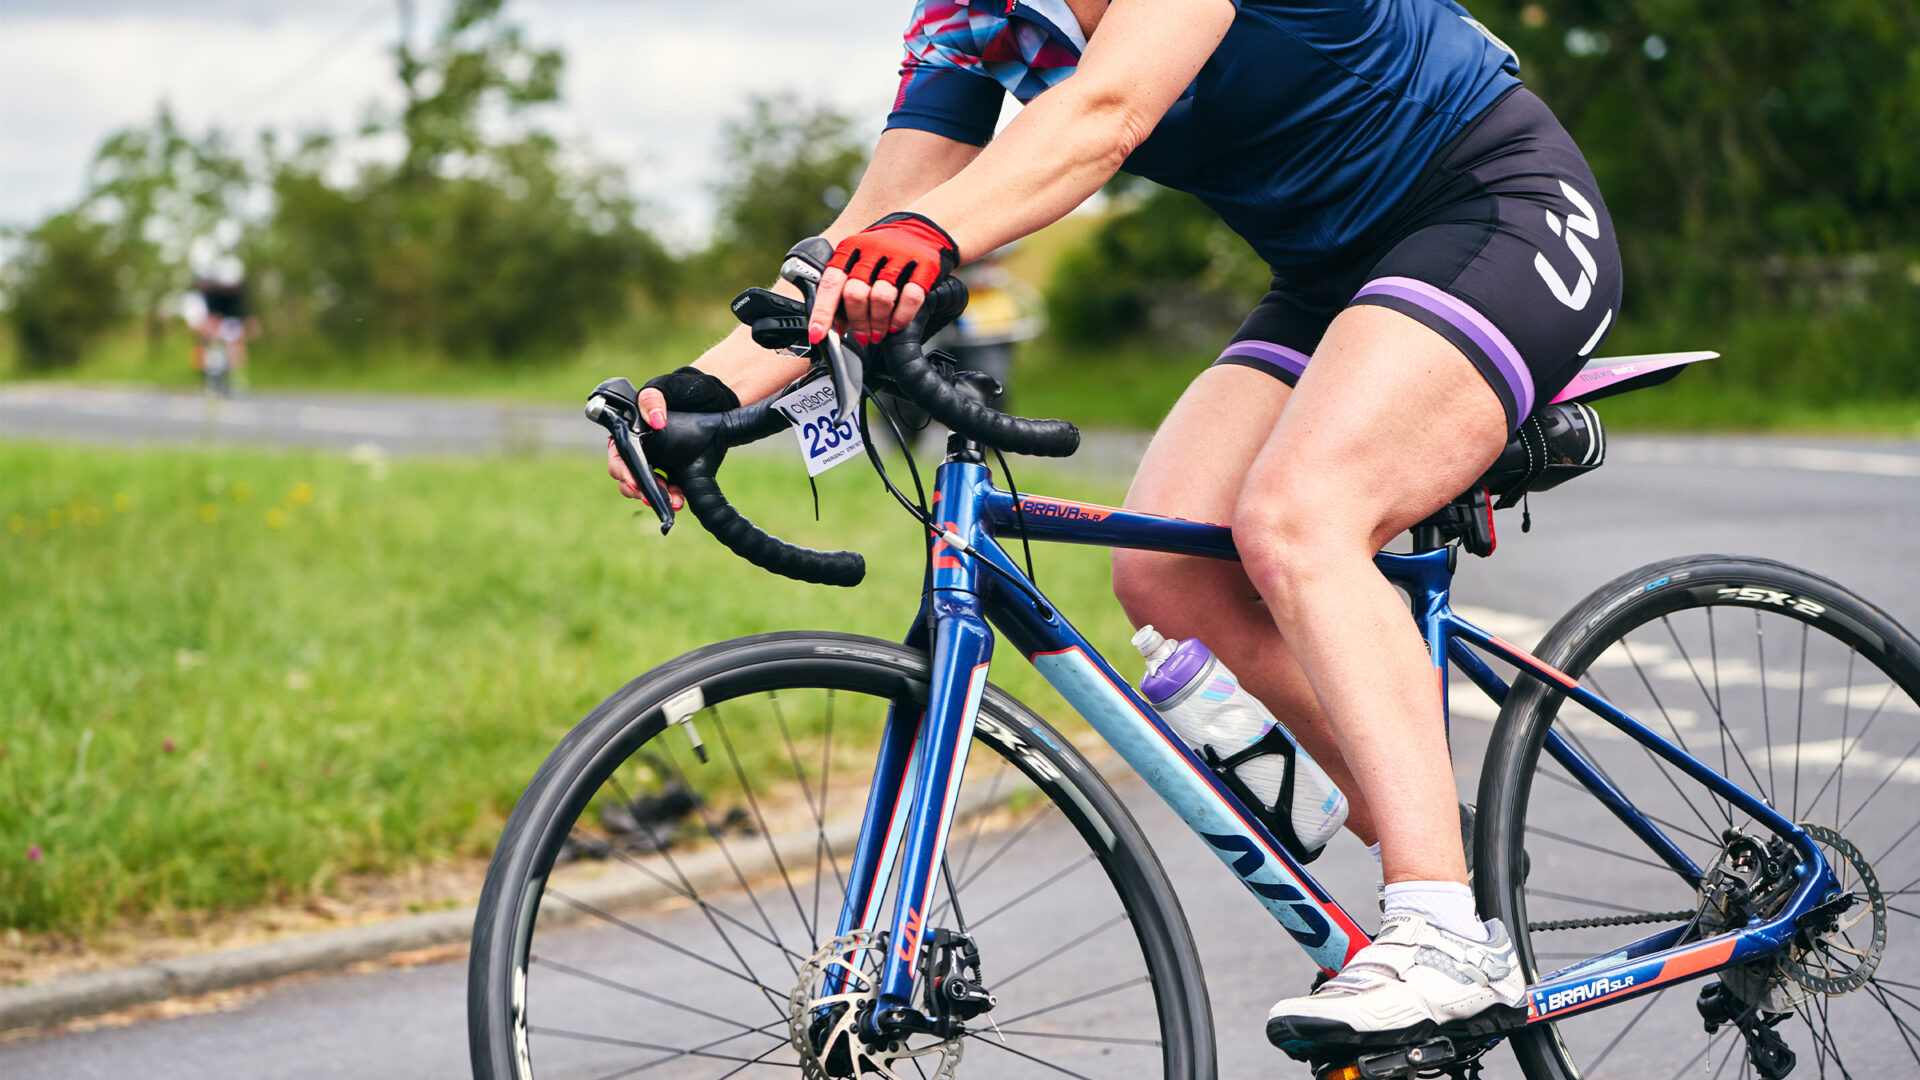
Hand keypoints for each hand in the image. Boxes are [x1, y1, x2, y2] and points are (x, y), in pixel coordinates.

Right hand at [605, 366, 739, 509]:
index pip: (618, 455)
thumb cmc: (683, 390)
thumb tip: (655, 420)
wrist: (716, 399)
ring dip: (655, 497)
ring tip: (672, 502)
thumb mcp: (666, 387)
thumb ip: (653, 398)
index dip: (622, 471)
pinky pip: (669, 489)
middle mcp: (640, 449)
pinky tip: (680, 500)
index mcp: (629, 431)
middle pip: (628, 477)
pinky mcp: (676, 471)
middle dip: (637, 490)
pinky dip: (672, 496)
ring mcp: (657, 462)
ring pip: (647, 487)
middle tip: (649, 497)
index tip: (634, 482)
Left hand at [808, 212, 958, 347]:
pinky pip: (911, 297)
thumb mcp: (858, 263)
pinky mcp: (923, 264)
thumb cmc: (883, 253)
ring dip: (878, 323)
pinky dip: (902, 317)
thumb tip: (837, 327)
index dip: (822, 312)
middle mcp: (872, 249)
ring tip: (878, 333)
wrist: (920, 227)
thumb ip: (844, 290)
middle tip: (861, 336)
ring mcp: (899, 255)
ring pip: (881, 298)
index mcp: (850, 249)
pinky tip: (896, 325)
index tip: (817, 335)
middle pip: (855, 294)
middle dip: (856, 322)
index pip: (830, 283)